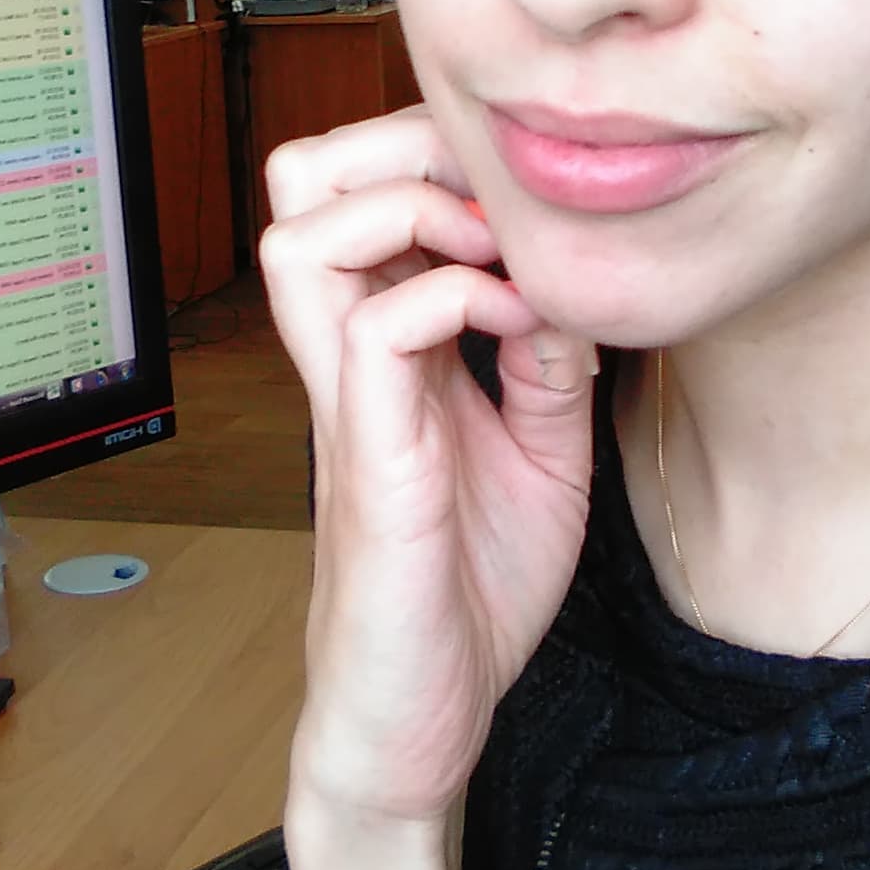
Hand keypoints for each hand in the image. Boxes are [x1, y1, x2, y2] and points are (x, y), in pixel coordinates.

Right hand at [261, 107, 598, 829]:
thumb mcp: (541, 455)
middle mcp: (348, 363)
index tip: (518, 190)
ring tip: (494, 252)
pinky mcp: (373, 466)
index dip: (425, 152)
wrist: (424, 721)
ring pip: (302, 240)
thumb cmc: (465, 595)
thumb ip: (548, 367)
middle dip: (401, 148)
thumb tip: (569, 286)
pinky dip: (451, 300)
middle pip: (300, 183)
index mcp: (382, 350)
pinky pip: (376, 336)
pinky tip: (514, 330)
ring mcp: (352, 408)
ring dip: (410, 212)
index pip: (353, 191)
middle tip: (495, 195)